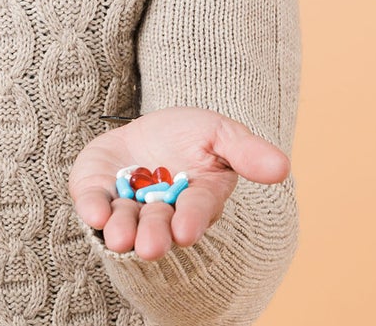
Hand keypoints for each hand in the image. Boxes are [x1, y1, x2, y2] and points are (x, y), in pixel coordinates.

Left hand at [68, 106, 289, 260]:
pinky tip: (94, 214)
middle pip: (159, 226)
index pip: (197, 211)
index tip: (186, 231)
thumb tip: (282, 168)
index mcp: (197, 199)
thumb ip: (246, 152)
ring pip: (126, 222)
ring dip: (122, 231)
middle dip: (155, 236)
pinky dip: (93, 208)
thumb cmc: (191, 135)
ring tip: (120, 238)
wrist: (149, 128)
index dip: (192, 220)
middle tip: (150, 247)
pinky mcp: (98, 192)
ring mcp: (128, 204)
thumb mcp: (221, 134)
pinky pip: (94, 203)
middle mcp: (162, 210)